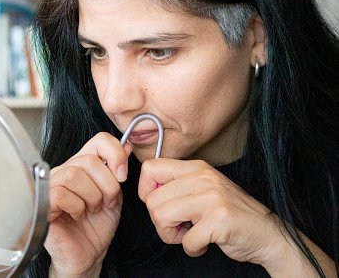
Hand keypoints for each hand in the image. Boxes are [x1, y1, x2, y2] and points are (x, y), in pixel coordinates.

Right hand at [46, 132, 130, 276]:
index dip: (114, 153)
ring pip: (74, 175)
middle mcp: (65, 170)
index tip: (123, 175)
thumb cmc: (97, 227)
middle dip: (106, 185)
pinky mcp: (43, 203)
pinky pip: (61, 193)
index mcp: (83, 164)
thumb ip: (117, 170)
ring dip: (92, 197)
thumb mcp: (115, 195)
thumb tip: (127, 145)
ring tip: (91, 210)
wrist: (87, 255)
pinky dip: (77, 206)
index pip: (98, 140)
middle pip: (88, 160)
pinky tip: (77, 216)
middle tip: (105, 203)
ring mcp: (51, 185)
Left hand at [137, 159, 291, 270]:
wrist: (270, 234)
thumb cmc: (231, 215)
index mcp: (196, 168)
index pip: (149, 168)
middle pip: (151, 200)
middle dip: (160, 222)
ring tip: (191, 234)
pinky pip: (186, 240)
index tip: (162, 206)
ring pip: (161, 217)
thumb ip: (177, 186)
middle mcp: (203, 177)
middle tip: (181, 227)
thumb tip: (146, 192)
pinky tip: (206, 243)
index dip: (146, 193)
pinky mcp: (219, 219)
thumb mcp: (203, 189)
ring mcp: (212, 197)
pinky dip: (192, 248)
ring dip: (172, 235)